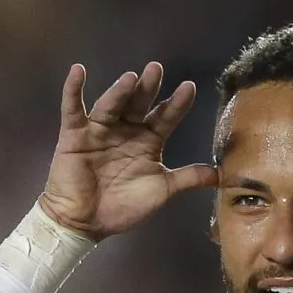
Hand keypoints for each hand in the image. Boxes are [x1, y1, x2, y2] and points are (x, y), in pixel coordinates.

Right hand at [41, 63, 217, 239]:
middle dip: (148, 88)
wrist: (87, 223)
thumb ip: (187, 178)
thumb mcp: (161, 191)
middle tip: (156, 69)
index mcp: (147, 141)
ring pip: (111, 106)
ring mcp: (99, 131)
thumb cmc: (124, 206)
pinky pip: (73, 109)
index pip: (165, 117)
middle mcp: (126, 130)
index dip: (177, 104)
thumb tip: (220, 175)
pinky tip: (78, 71)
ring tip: (131, 78)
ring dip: (119, 91)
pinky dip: (73, 90)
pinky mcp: (74, 136)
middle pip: (139, 105)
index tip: (190, 87)